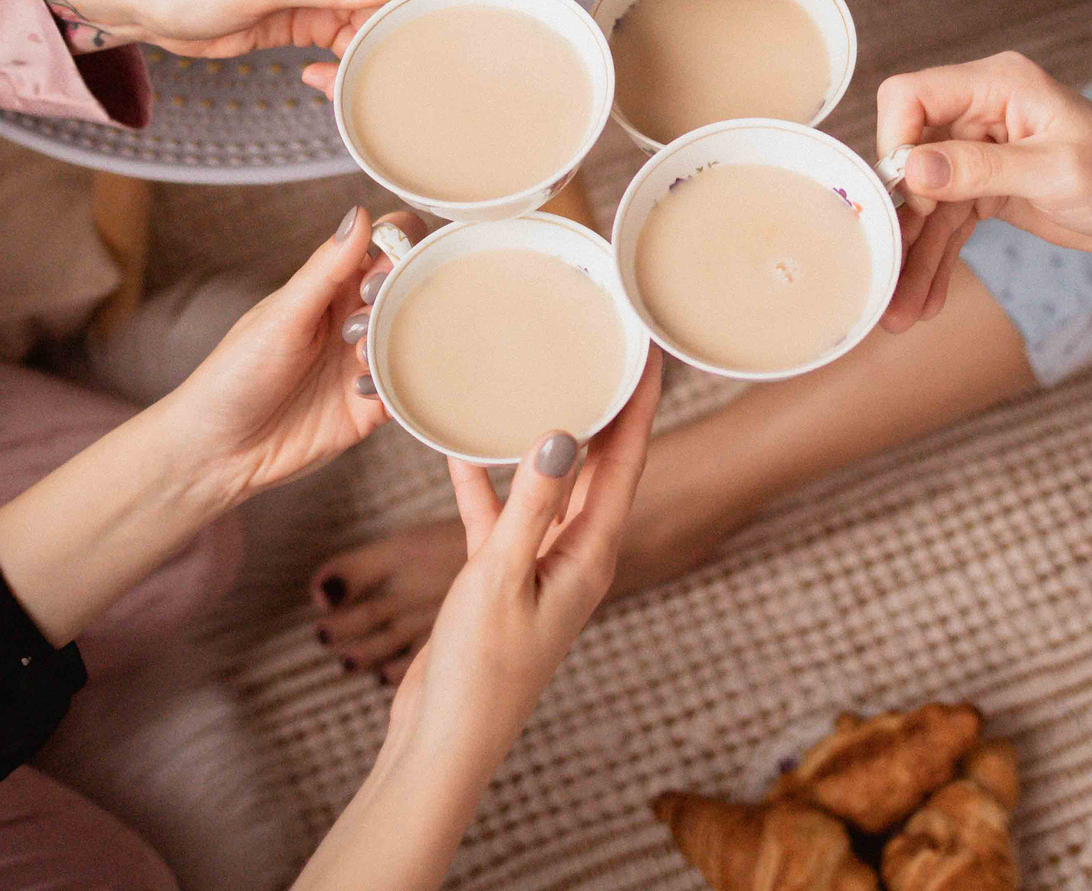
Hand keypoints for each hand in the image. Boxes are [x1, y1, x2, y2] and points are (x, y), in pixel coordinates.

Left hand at [37, 0, 443, 58]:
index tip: (396, 37)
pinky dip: (341, 66)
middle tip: (366, 66)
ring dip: (365, 57)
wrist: (143, 1)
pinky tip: (316, 78)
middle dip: (390, 34)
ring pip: (376, 27)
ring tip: (334, 77)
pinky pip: (347, 46)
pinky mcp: (309, 19)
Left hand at [154, 207, 420, 505]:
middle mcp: (356, 318)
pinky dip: (402, 384)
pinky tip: (363, 390)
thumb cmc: (235, 375)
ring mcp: (366, 361)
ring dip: (401, 340)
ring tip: (357, 358)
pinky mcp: (373, 405)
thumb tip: (361, 213)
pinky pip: (409, 386)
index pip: (386, 245)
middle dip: (407, 293)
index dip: (403, 239)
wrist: (219, 451)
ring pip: (416, 336)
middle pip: (411, 287)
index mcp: (332, 286)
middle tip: (368, 315)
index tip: (402, 253)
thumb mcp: (281, 318)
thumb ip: (325, 270)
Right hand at [387, 352, 662, 763]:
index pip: (626, 463)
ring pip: (548, 486)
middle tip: (602, 348)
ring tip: (538, 382)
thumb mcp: (503, 577)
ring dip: (542, 438)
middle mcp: (576, 557)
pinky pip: (500, 517)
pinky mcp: (502, 581)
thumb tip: (562, 436)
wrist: (445, 743)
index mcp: (592, 555)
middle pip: (598, 467)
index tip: (646, 350)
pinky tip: (460, 449)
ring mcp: (540, 569)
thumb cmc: (481, 673)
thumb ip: (530, 506)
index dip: (639, 404)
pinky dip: (484, 485)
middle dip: (603, 409)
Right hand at [876, 53, 1091, 328]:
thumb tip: (912, 169)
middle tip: (883, 273)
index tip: (907, 195)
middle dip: (898, 220)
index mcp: (997, 85)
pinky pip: (948, 226)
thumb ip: (981, 169)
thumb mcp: (1057, 173)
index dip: (896, 140)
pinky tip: (924, 301)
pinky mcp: (989, 189)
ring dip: (913, 256)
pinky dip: (936, 262)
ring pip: (925, 204)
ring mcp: (981, 153)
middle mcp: (980, 113)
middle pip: (910, 158)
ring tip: (899, 311)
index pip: (912, 95)